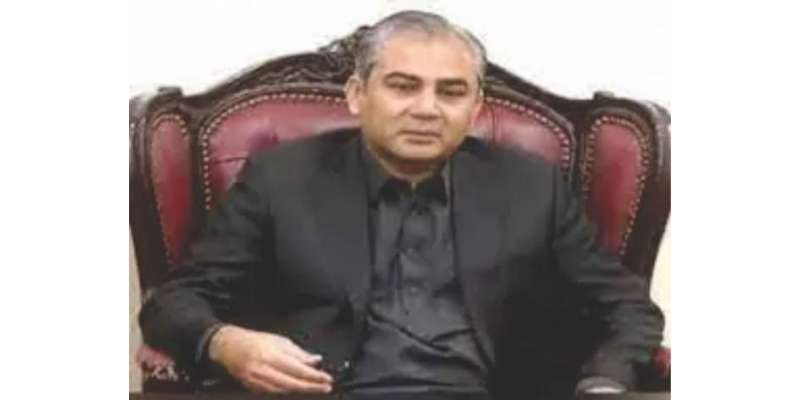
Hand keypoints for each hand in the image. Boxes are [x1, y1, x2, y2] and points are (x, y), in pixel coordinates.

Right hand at [208, 325, 333, 393]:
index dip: (314, 376)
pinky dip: (286, 392)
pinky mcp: (253, 387)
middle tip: (325, 387)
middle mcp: (263, 369)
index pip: (298, 368)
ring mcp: (257, 380)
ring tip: (314, 388)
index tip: (327, 378)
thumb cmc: (254, 341)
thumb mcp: (279, 340)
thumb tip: (315, 360)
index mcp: (271, 355)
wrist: (229, 346)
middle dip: (311, 387)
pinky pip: (273, 393)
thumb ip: (298, 352)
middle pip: (292, 383)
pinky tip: (296, 389)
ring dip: (300, 390)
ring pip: (283, 390)